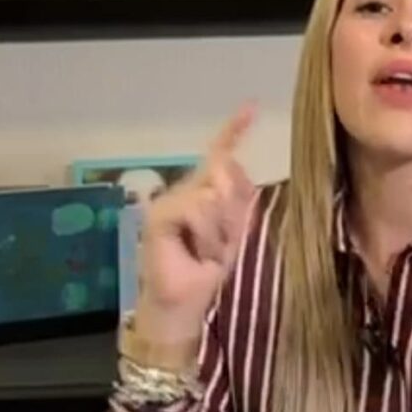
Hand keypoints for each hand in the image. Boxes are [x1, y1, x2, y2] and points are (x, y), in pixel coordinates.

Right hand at [129, 104, 257, 369]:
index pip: (219, 155)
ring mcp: (169, 201)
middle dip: (235, 213)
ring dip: (222, 231)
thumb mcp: (235, 232)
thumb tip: (230, 163)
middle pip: (223, 174)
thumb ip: (238, 200)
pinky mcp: (159, 216)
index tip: (251, 106)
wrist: (185, 304)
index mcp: (204, 191)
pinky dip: (208, 234)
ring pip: (213, 194)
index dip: (234, 130)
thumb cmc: (208, 271)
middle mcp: (185, 190)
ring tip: (209, 253)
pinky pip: (196, 208)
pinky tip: (200, 252)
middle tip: (223, 245)